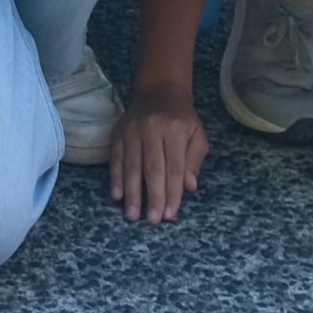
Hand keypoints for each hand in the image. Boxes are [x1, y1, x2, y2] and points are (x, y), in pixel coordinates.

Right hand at [109, 93, 207, 224]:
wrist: (159, 92)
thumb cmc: (181, 119)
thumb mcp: (197, 135)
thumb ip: (194, 160)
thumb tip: (189, 187)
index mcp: (175, 129)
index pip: (175, 166)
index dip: (173, 192)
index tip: (171, 215)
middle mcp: (152, 128)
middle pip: (153, 168)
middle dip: (153, 196)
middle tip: (152, 221)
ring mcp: (132, 130)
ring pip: (132, 166)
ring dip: (132, 193)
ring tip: (133, 215)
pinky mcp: (117, 133)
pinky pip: (116, 159)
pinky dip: (116, 178)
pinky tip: (117, 196)